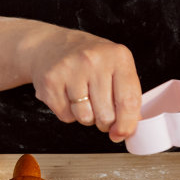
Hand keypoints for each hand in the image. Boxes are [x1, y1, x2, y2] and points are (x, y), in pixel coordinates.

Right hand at [20, 25, 141, 140]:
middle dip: (106, 122)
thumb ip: (127, 95)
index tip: (122, 134)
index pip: (129, 101)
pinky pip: (66, 116)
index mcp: (118, 57)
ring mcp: (70, 70)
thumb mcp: (116, 67)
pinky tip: (68, 95)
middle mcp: (94, 61)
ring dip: (86, 117)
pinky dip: (69, 113)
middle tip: (102, 113)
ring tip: (84, 99)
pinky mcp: (50, 81)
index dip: (127, 124)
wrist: (52, 46)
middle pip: (106, 114)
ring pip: (85, 117)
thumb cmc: (90, 60)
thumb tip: (125, 130)